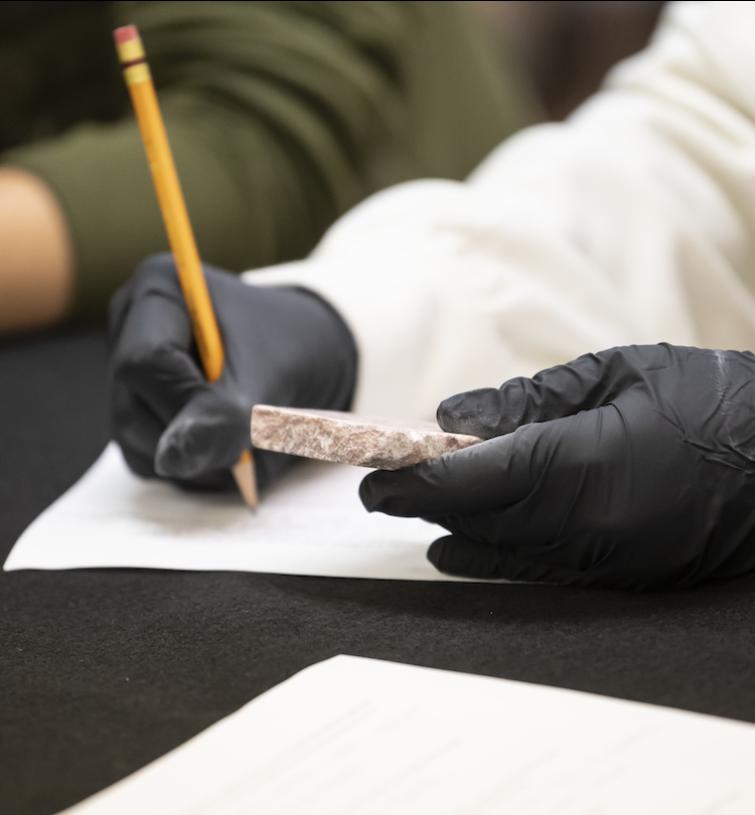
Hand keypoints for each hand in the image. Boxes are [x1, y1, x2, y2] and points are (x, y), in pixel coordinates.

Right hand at [109, 254, 356, 489]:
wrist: (310, 362)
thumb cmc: (292, 352)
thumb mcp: (267, 381)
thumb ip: (221, 418)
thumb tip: (170, 460)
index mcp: (159, 291)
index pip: (145, 362)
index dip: (188, 403)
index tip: (238, 415)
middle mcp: (129, 328)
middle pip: (132, 408)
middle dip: (198, 436)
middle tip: (250, 434)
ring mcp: (126, 374)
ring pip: (138, 445)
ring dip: (200, 462)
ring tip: (246, 439)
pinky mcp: (135, 415)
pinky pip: (150, 462)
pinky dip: (197, 469)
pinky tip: (228, 446)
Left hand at [360, 344, 754, 588]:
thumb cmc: (709, 399)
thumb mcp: (617, 373)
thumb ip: (527, 399)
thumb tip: (456, 417)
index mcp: (582, 462)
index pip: (470, 480)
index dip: (413, 482)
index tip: (372, 477)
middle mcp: (585, 523)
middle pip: (474, 520)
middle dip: (418, 506)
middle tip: (378, 489)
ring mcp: (603, 557)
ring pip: (498, 550)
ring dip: (447, 529)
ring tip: (410, 509)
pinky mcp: (618, 574)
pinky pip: (533, 569)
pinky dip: (487, 556)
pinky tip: (456, 549)